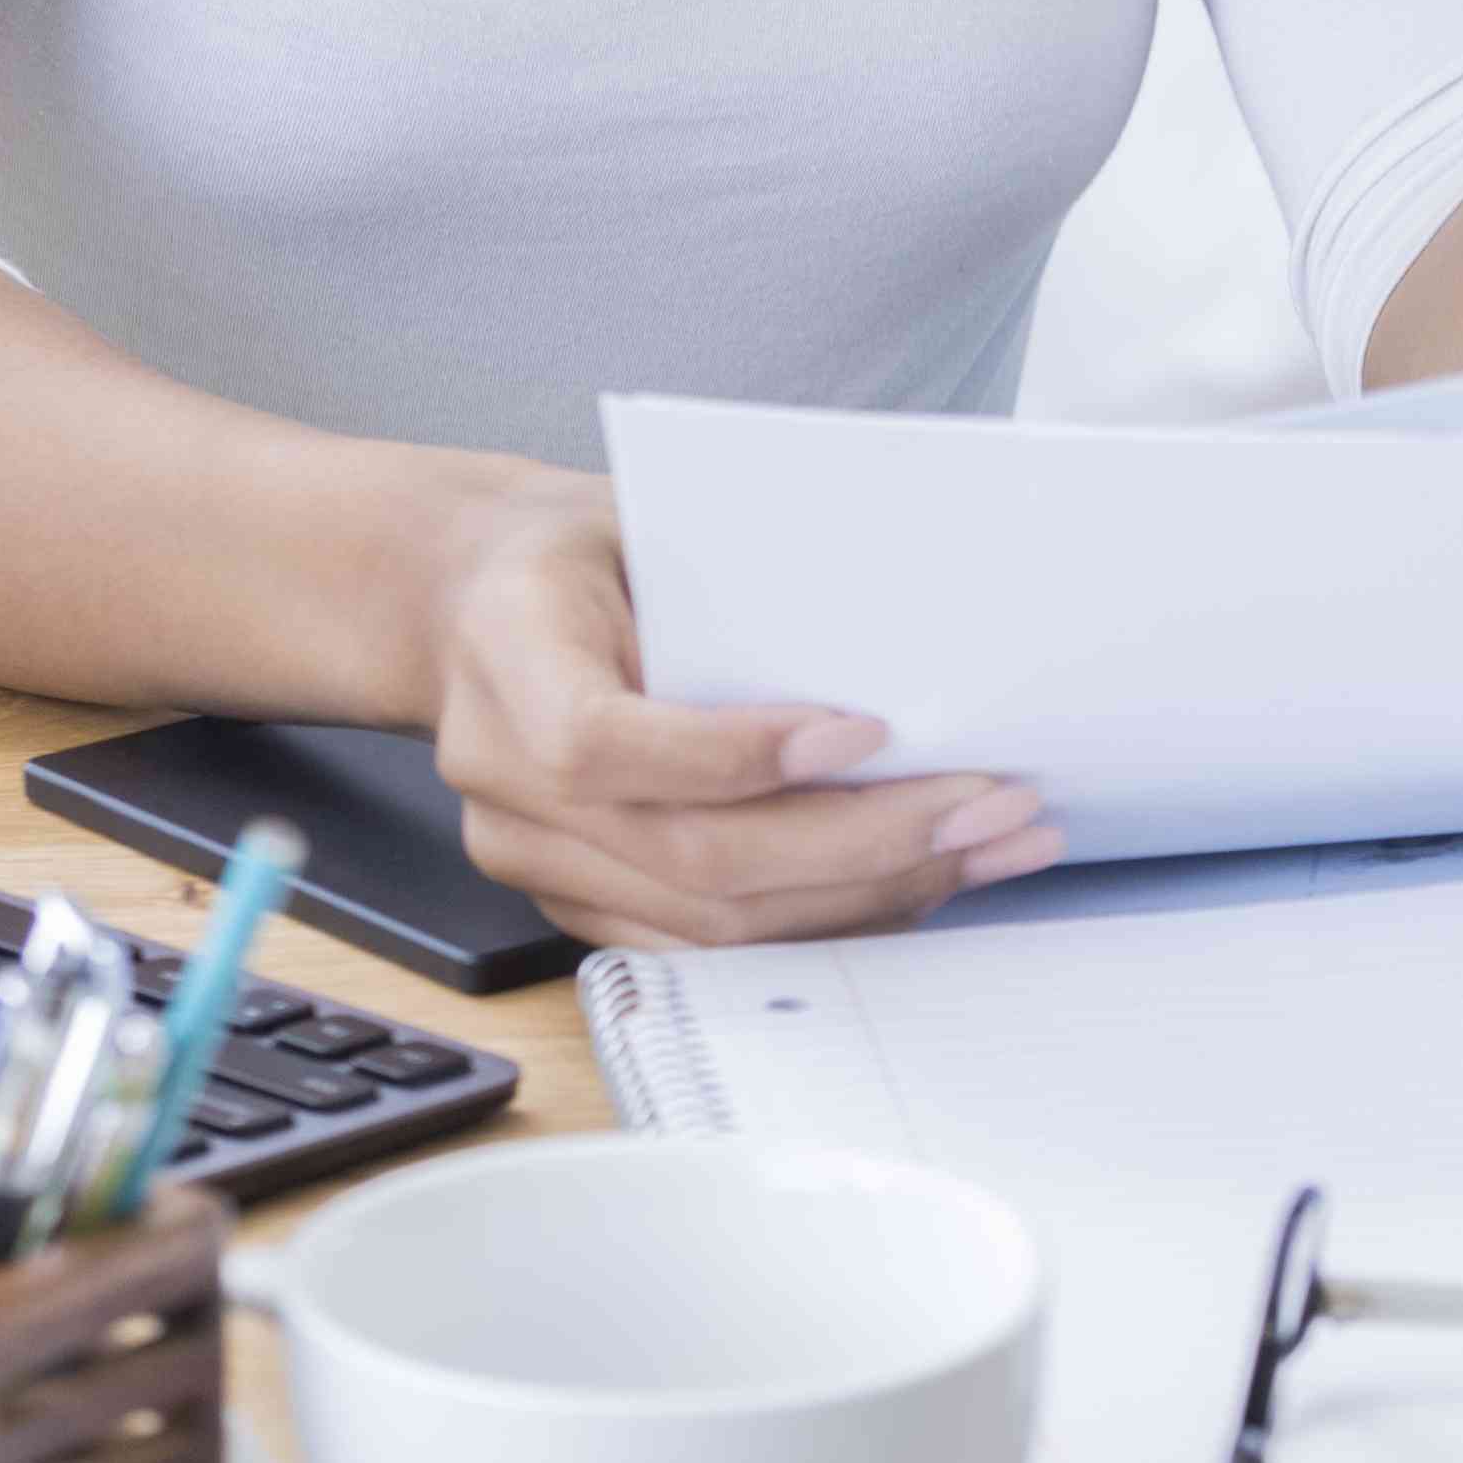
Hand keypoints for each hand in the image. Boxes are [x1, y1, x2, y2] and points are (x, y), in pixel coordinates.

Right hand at [417, 470, 1066, 949]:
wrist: (472, 605)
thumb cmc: (580, 550)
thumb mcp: (641, 518)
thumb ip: (736, 581)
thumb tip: (896, 631)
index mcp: (507, 661)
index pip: (606, 745)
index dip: (738, 754)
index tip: (871, 731)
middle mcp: (504, 788)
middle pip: (692, 857)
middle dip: (862, 842)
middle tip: (988, 803)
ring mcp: (538, 865)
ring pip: (718, 922)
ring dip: (873, 893)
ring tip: (990, 846)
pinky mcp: (583, 908)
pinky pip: (717, 944)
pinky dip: (829, 919)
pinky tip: (922, 880)